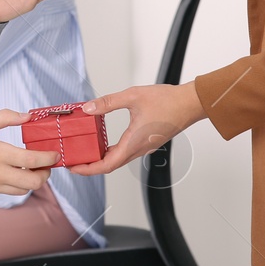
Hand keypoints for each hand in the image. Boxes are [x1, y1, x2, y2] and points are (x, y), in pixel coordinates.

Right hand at [0, 109, 58, 197]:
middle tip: (46, 165)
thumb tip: (26, 116)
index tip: (55, 154)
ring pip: (23, 190)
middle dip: (46, 174)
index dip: (49, 158)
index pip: (32, 160)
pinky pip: (7, 191)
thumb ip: (4, 117)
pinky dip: (14, 184)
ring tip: (31, 169)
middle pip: (33, 182)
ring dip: (32, 181)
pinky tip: (10, 173)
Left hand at [67, 83, 206, 176]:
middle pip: (110, 165)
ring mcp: (144, 147)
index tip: (74, 167)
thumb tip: (88, 108)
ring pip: (119, 160)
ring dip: (101, 160)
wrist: (190, 103)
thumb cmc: (168, 101)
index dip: (88, 169)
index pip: (107, 165)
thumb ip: (108, 102)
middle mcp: (139, 149)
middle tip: (74, 161)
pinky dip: (112, 153)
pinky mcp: (148, 143)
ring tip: (85, 153)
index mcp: (134, 142)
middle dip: (90, 166)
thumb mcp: (133, 96)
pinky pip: (126, 153)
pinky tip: (104, 143)